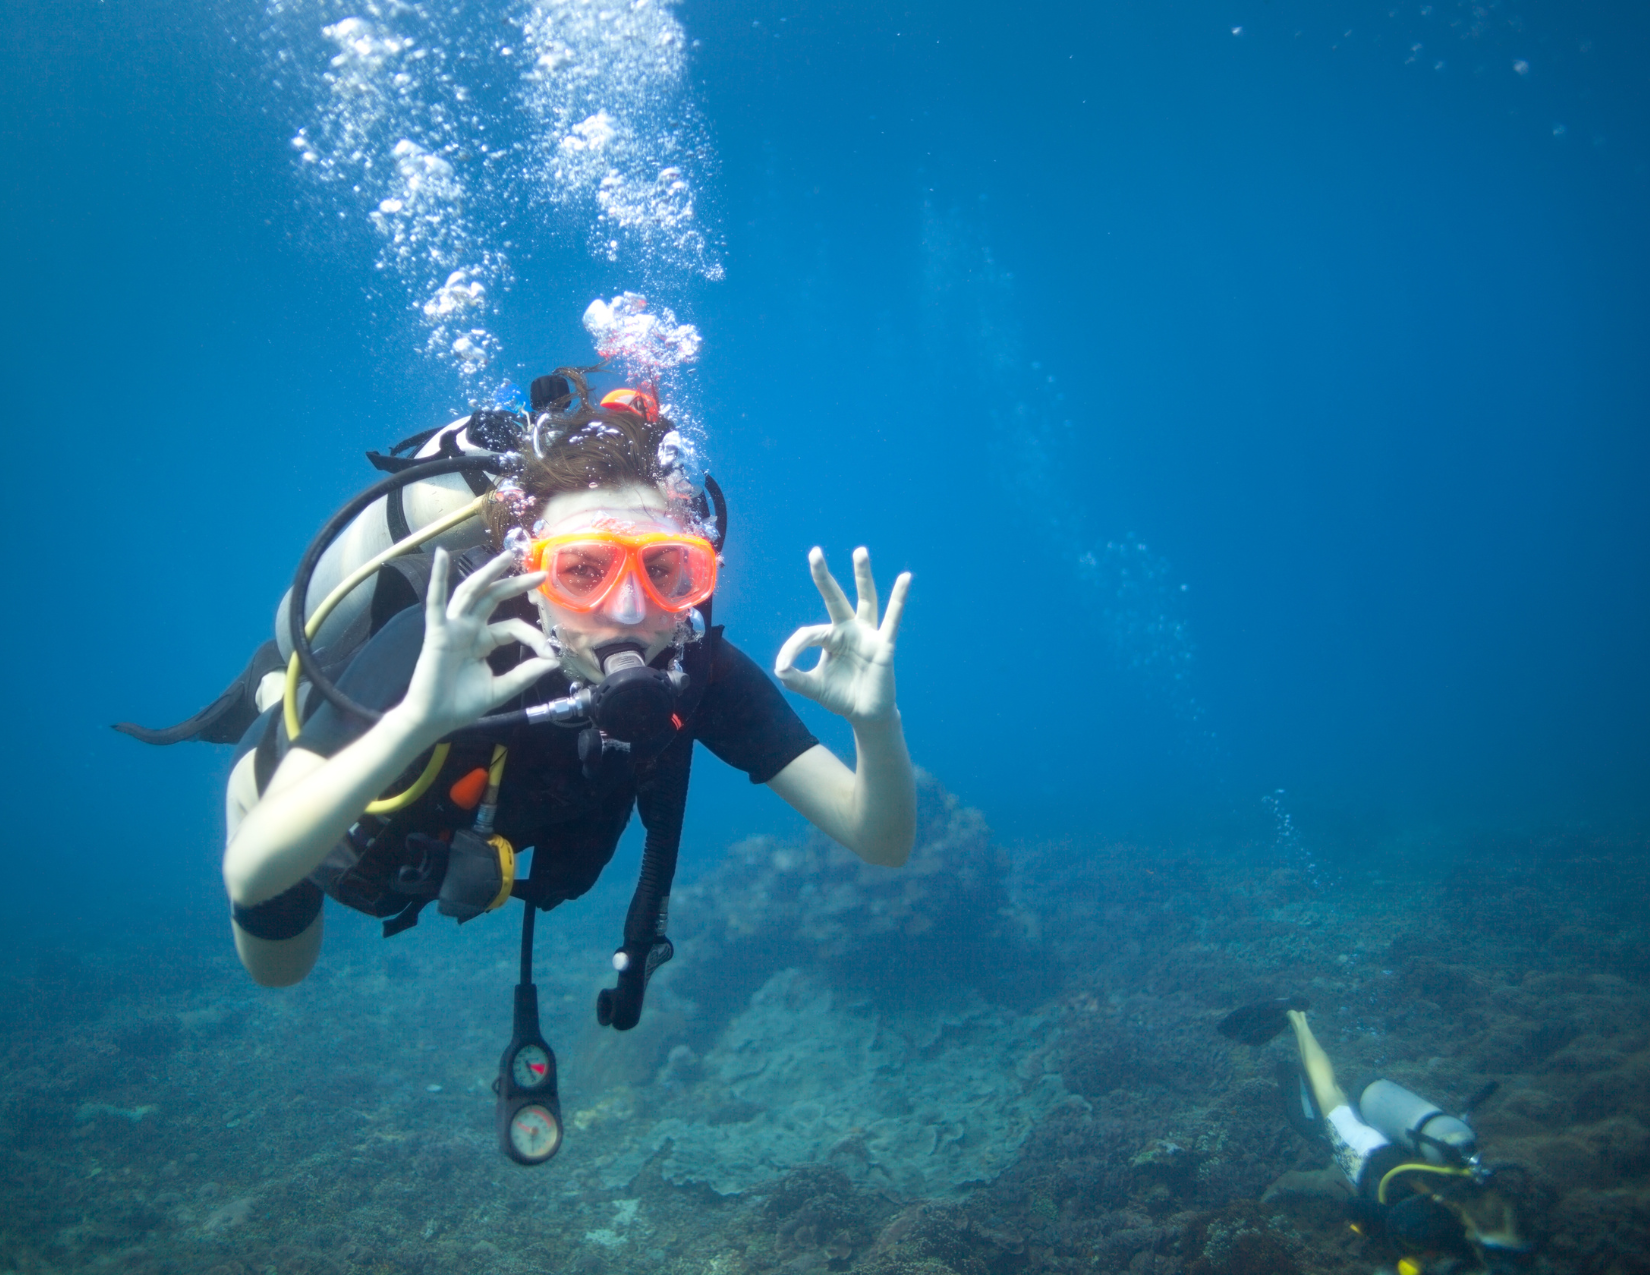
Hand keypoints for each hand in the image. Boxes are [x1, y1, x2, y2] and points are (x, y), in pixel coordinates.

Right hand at [397, 549, 559, 738]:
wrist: (434, 720)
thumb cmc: (461, 705)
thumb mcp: (502, 688)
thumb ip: (525, 674)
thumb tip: (553, 661)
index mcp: (483, 640)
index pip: (513, 628)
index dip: (534, 637)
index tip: (551, 653)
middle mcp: (468, 629)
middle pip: (494, 598)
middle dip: (517, 584)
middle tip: (540, 574)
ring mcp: (452, 628)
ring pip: (472, 592)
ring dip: (489, 573)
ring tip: (507, 556)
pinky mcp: (437, 632)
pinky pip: (436, 602)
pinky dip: (437, 578)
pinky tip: (441, 557)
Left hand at [775, 547, 910, 724]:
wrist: (865, 714)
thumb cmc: (841, 697)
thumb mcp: (814, 687)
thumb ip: (795, 678)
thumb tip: (779, 667)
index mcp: (831, 638)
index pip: (808, 634)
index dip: (792, 648)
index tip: (783, 666)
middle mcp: (849, 631)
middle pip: (834, 599)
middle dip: (823, 577)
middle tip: (814, 552)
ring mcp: (867, 635)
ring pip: (866, 600)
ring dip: (862, 576)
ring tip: (860, 552)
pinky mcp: (883, 645)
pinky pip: (892, 619)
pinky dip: (899, 599)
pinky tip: (905, 579)